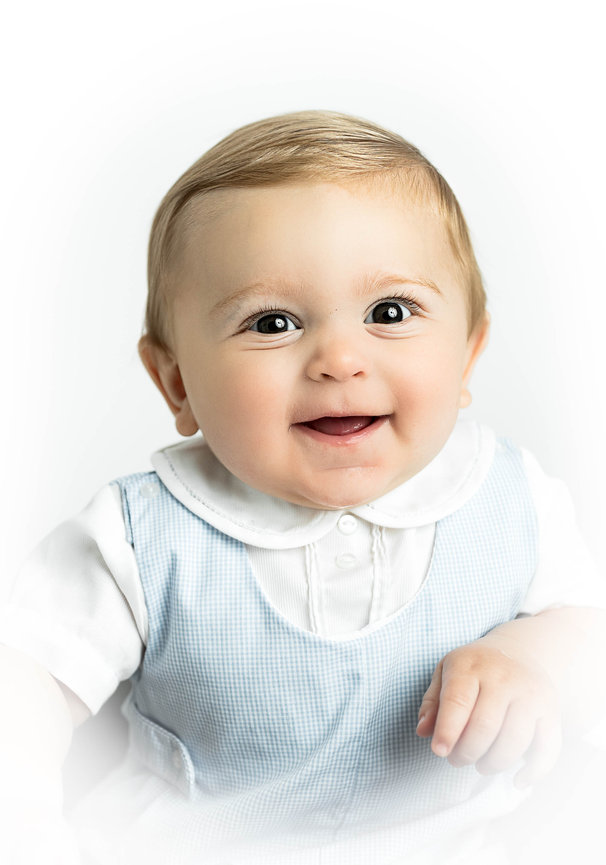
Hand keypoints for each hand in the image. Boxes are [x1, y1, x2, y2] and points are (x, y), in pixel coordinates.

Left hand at [416, 635, 561, 788]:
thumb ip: (432, 702)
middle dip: (466, 752)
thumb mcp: (445, 672)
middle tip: (457, 760)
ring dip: (493, 763)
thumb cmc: (474, 668)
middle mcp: (504, 677)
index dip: (447, 731)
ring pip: (514, 740)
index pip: (458, 701)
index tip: (439, 751)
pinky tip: (517, 780)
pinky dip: (534, 770)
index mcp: (471, 665)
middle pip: (485, 726)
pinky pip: (547, 747)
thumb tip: (423, 731)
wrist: (518, 651)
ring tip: (480, 764)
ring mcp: (531, 693)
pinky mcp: (550, 710)